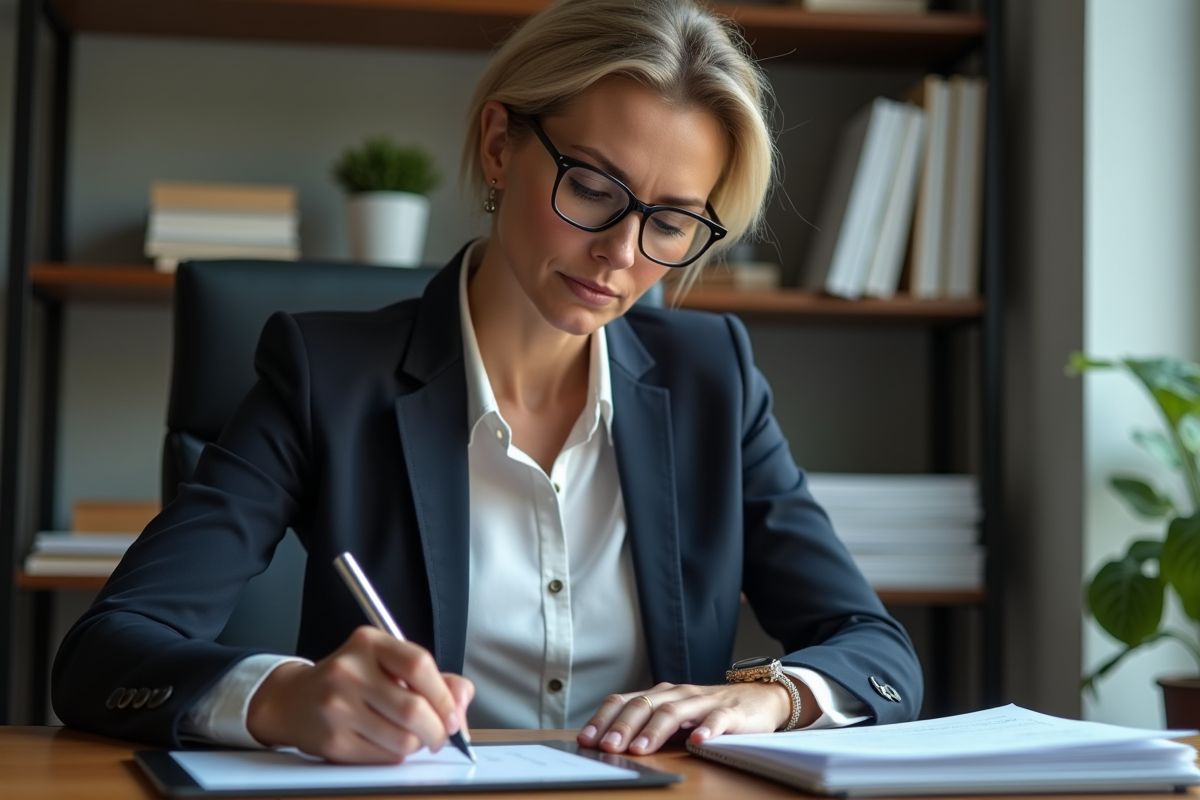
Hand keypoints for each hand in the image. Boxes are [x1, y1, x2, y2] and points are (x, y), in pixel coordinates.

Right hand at [247, 626, 473, 763]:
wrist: (294, 700)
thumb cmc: (351, 681)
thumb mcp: (388, 664)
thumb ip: (432, 678)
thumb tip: (462, 700)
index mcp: (368, 643)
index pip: (418, 664)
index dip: (444, 694)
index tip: (453, 713)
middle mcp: (349, 671)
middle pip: (413, 708)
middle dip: (438, 729)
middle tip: (441, 735)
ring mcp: (337, 707)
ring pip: (402, 739)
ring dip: (417, 744)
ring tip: (411, 737)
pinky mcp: (332, 741)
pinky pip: (383, 757)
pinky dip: (396, 755)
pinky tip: (387, 743)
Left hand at [576, 678, 815, 754]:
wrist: (758, 699)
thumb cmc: (708, 712)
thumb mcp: (674, 717)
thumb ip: (647, 727)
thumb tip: (608, 747)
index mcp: (659, 695)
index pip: (625, 701)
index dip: (604, 719)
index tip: (586, 739)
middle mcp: (677, 694)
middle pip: (645, 705)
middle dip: (624, 727)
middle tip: (607, 747)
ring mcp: (703, 702)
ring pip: (674, 712)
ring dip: (655, 731)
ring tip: (640, 750)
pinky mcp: (730, 713)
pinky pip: (716, 719)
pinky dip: (706, 729)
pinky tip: (698, 741)